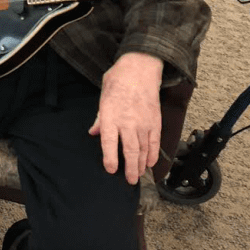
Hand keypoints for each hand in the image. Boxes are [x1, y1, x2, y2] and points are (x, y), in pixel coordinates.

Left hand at [89, 52, 163, 184]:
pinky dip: (153, 155)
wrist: (140, 69)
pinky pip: (154, 143)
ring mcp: (144, 123)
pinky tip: (150, 163)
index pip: (109, 142)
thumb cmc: (118, 81)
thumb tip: (93, 132)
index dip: (110, 158)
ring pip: (143, 150)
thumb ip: (99, 117)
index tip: (110, 170)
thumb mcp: (102, 96)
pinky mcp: (155, 122)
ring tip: (138, 175)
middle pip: (130, 151)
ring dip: (141, 165)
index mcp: (111, 116)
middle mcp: (128, 122)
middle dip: (130, 168)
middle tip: (129, 181)